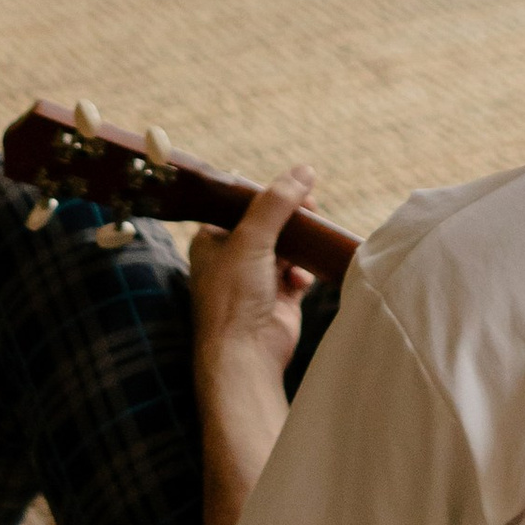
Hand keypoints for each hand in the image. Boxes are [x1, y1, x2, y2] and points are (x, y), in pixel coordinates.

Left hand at [188, 166, 314, 394]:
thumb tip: (303, 171)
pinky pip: (297, 275)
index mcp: (212, 241)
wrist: (245, 353)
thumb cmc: (233, 296)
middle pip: (267, 225)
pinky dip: (302, 273)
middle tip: (310, 206)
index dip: (266, 194)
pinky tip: (300, 278)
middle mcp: (232, 259)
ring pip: (285, 249)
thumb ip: (276, 203)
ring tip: (313, 236)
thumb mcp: (252, 239)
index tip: (291, 185)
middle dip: (289, 218)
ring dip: (299, 244)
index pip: (240, 206)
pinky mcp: (278, 299)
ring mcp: (256, 280)